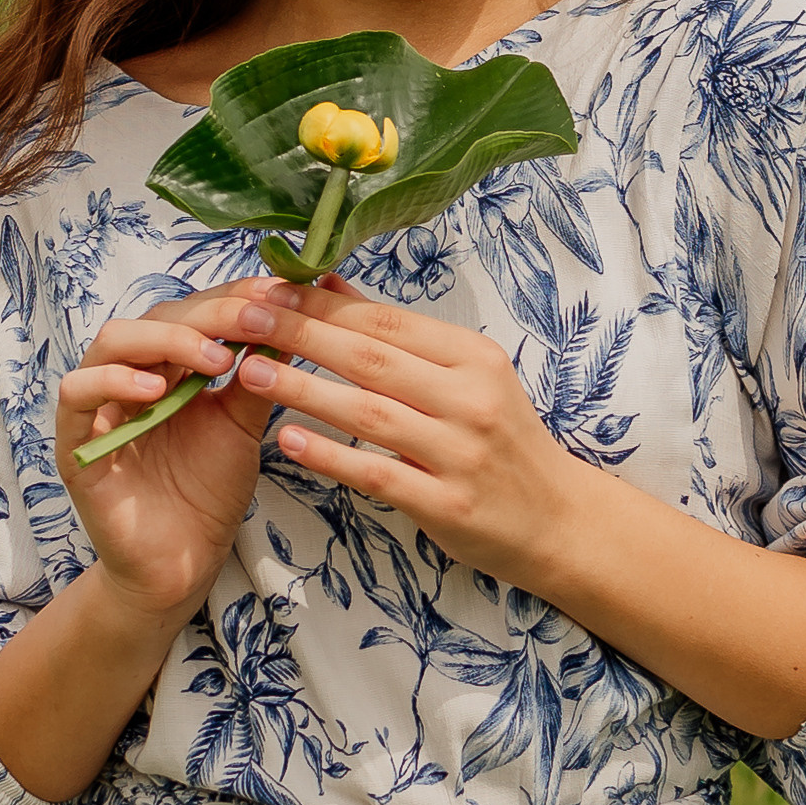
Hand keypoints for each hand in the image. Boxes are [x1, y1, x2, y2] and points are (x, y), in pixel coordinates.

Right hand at [56, 277, 282, 617]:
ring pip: (113, 343)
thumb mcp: (241, 426)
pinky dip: (112, 382)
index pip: (194, 311)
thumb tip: (287, 320)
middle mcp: (130, 374)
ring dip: (167, 341)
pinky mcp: (75, 441)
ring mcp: (98, 405)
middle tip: (256, 319)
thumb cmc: (207, 492)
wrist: (183, 562)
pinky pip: (77, 394)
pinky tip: (156, 392)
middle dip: (211, 313)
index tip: (279, 294)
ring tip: (215, 359)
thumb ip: (255, 377)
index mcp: (168, 365)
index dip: (233, 297)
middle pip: (158, 318)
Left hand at [230, 274, 580, 581]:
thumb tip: (328, 285)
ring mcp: (460, 453)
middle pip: (372, 359)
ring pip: (369, 412)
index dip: (323, 305)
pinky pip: (378, 474)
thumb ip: (397, 336)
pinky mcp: (447, 504)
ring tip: (251, 372)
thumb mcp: (465, 376)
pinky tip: (288, 441)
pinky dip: (331, 456)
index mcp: (474, 357)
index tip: (270, 289)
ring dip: (305, 389)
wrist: (559, 519)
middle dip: (302, 334)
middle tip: (245, 318)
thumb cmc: (501, 441)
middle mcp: (470, 399)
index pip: (387, 322)